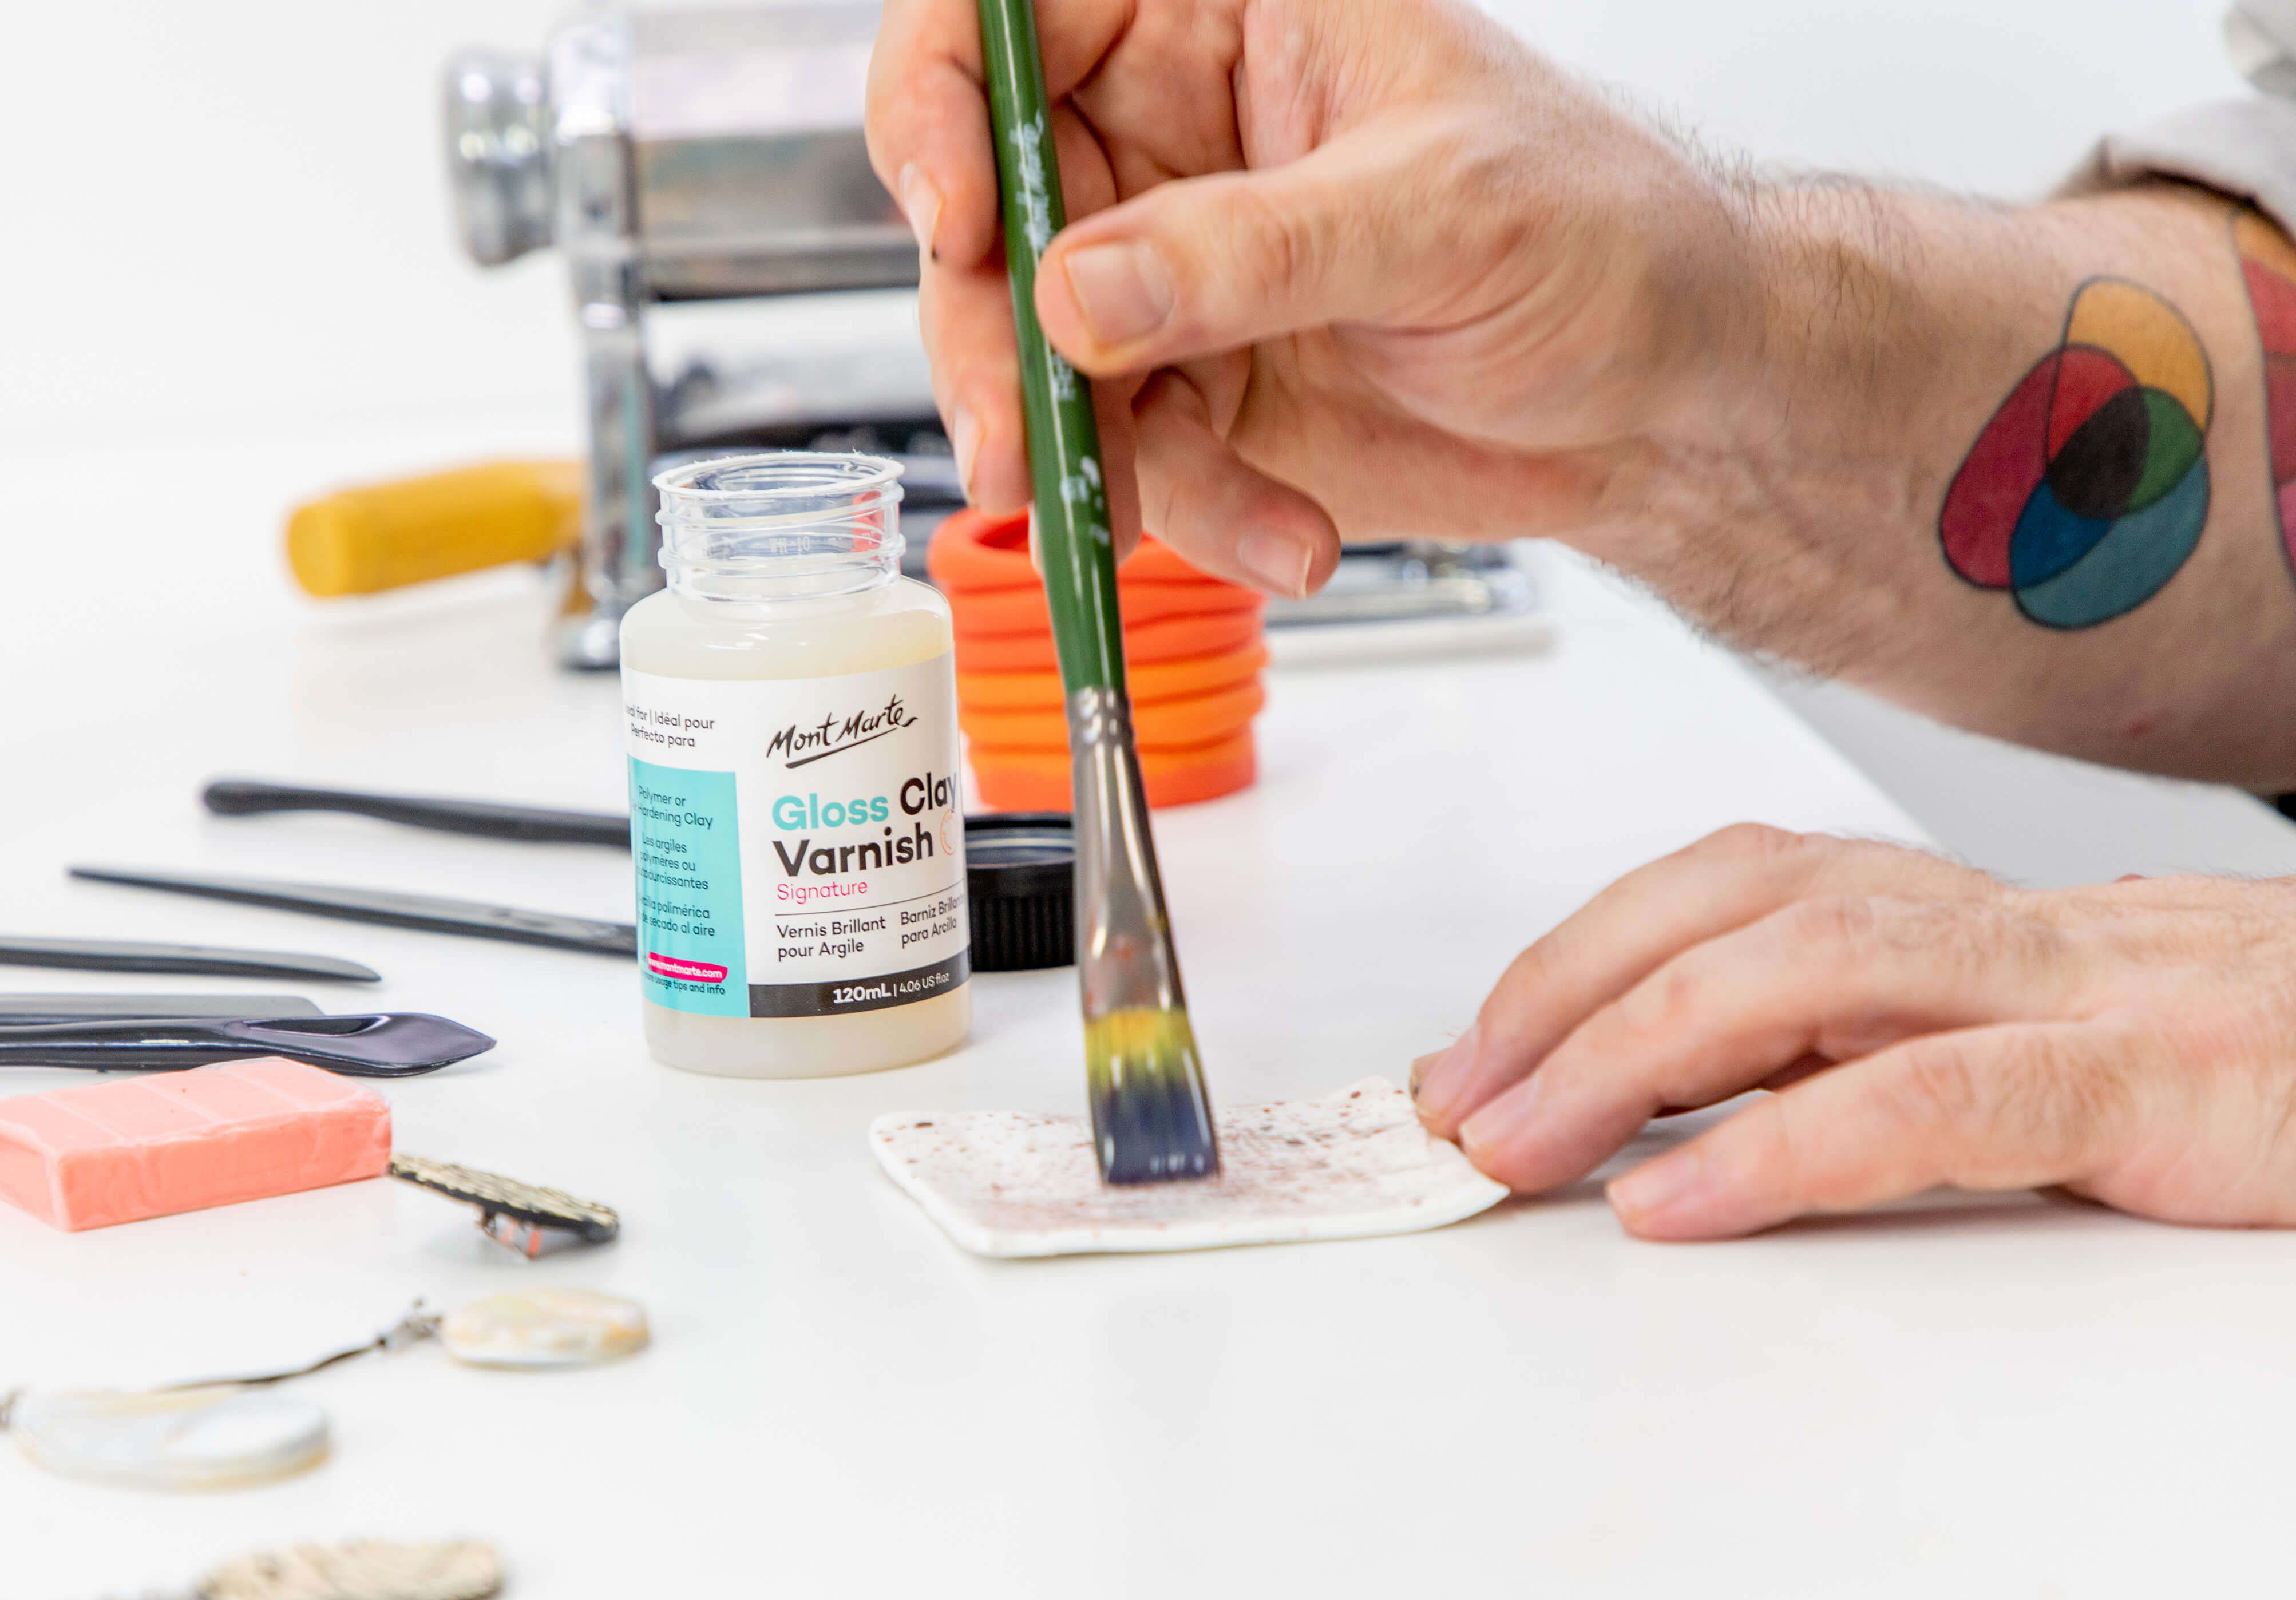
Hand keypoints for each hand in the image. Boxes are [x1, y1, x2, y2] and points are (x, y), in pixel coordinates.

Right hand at [866, 0, 1760, 595]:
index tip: (958, 219)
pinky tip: (1287, 538)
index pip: (1005, 18)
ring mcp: (1168, 278)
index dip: (940, 105)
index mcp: (1215, 19)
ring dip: (1085, 460)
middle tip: (1020, 443)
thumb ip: (1251, 248)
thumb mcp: (1443, 211)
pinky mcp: (1192, 397)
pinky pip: (1125, 464)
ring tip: (1168, 517)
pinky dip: (1185, 519)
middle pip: (987, 216)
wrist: (1670, 398)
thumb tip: (1074, 295)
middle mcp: (1166, 139)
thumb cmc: (1603, 235)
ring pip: (1035, 362)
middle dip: (993, 341)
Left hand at [1409, 823, 2295, 1238]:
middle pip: (1734, 909)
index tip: (1474, 1052)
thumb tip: (1684, 1099)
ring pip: (1809, 969)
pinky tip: (1675, 1202)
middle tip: (1459, 1105)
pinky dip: (1785, 1146)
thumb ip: (1869, 1049)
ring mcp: (2086, 989)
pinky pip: (1941, 1097)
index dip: (1578, 955)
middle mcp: (2005, 925)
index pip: (1727, 888)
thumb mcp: (2028, 1036)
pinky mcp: (2160, 1084)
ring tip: (1523, 1143)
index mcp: (1966, 911)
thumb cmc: (2232, 1059)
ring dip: (1631, 1053)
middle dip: (1567, 996)